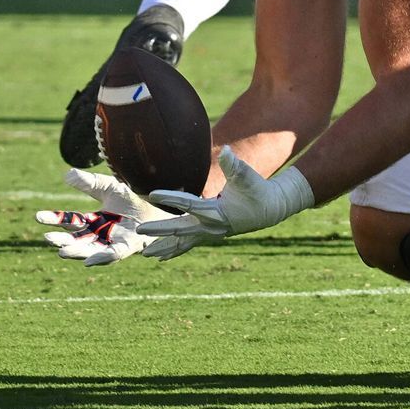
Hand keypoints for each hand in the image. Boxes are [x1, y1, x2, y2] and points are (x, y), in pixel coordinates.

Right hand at [35, 168, 166, 265]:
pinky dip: (100, 258)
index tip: (38, 217)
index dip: (54, 219)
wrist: (155, 212)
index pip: (69, 220)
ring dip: (76, 252)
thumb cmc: (130, 202)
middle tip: (48, 237)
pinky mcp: (126, 248)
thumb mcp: (109, 187)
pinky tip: (88, 262)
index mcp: (91, 221)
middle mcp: (98, 235)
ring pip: (89, 250)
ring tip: (62, 251)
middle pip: (75, 239)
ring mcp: (111, 243)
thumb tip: (67, 174)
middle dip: (61, 239)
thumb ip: (90, 182)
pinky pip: (112, 255)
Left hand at [135, 147, 315, 259]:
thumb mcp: (247, 177)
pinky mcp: (211, 234)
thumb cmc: (257, 190)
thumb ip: (234, 165)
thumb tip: (227, 151)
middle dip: (159, 230)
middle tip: (139, 230)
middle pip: (181, 229)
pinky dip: (175, 250)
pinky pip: (189, 245)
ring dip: (164, 247)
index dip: (171, 198)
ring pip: (183, 243)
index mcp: (217, 211)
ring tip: (145, 254)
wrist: (269, 209)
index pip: (189, 204)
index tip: (152, 194)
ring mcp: (211, 233)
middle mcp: (211, 226)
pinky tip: (161, 257)